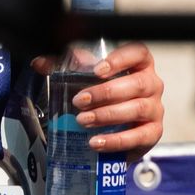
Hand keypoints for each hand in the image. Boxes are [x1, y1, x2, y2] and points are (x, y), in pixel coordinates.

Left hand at [32, 42, 164, 159]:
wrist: (111, 127)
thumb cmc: (101, 95)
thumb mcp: (83, 77)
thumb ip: (63, 66)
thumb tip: (39, 62)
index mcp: (139, 64)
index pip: (138, 52)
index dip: (120, 59)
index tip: (97, 70)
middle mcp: (152, 84)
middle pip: (137, 84)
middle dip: (106, 92)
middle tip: (79, 101)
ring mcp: (155, 109)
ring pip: (138, 108)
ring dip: (108, 115)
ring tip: (83, 121)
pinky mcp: (153, 133)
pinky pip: (139, 136)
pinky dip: (116, 141)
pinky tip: (96, 142)